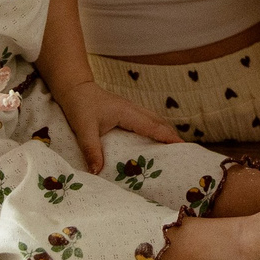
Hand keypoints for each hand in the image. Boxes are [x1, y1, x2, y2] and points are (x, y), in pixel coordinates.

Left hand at [50, 77, 182, 172]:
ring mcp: (131, 109)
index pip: (153, 126)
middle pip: (159, 122)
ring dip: (165, 132)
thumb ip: (91, 150)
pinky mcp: (127, 111)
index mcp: (127, 113)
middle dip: (172, 135)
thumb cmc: (79, 105)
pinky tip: (155, 139)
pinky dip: (156, 129)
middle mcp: (133, 109)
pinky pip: (147, 120)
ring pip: (154, 120)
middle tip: (184, 152)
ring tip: (174, 148)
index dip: (168, 137)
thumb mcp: (83, 130)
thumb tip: (97, 171)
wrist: (74, 88)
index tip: (183, 146)